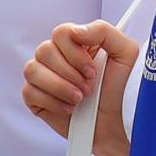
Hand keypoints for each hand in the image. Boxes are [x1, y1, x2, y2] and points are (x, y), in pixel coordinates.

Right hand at [23, 21, 139, 155]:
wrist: (117, 124)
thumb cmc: (123, 89)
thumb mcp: (125, 53)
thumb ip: (102, 31)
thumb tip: (75, 31)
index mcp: (78, 43)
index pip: (61, 33)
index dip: (74, 53)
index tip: (92, 70)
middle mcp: (58, 56)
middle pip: (44, 50)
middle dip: (69, 73)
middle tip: (89, 88)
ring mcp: (44, 77)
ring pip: (32, 70)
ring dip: (59, 87)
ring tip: (79, 99)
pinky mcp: (36, 98)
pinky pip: (29, 92)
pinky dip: (51, 102)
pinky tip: (69, 108)